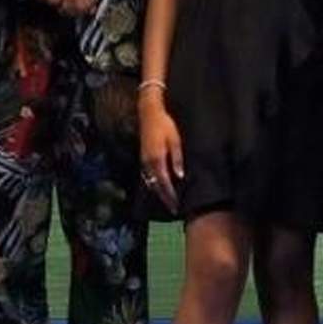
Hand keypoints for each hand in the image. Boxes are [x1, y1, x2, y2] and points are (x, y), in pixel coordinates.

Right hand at [137, 96, 183, 211]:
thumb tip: (179, 176)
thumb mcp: (175, 140)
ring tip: (168, 201)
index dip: (170, 195)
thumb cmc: (165, 125)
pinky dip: (153, 184)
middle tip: (173, 209)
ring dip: (158, 193)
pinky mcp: (143, 158)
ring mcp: (144, 161)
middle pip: (156, 186)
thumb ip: (177, 159)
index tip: (176, 205)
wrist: (149, 114)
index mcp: (157, 159)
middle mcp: (148, 163)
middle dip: (165, 198)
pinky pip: (147, 176)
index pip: (164, 183)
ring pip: (150, 182)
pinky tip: (159, 187)